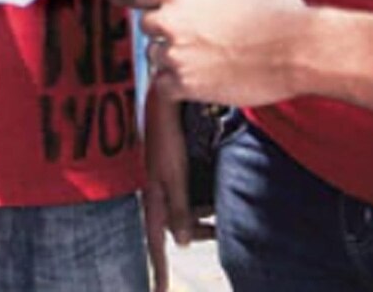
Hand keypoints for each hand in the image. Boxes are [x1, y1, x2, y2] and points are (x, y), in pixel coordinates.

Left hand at [136, 0, 307, 105]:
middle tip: (190, 32)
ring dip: (170, 55)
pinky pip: (163, 85)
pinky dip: (175, 83)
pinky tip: (195, 76)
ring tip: (198, 55)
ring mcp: (176, 54)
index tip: (166, 5)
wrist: (296, 49)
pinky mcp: (187, 85)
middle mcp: (169, 20)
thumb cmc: (274, 9)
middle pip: (148, 24)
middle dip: (165, 27)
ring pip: (154, 55)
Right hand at [142, 90, 208, 291]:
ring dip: (201, 217)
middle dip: (195, 234)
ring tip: (220, 211)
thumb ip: (177, 209)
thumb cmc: (168, 138)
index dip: (158, 270)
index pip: (154, 243)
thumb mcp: (174, 176)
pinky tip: (214, 197)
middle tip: (218, 232)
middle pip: (175, 229)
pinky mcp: (171, 171)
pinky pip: (187, 197)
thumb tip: (180, 243)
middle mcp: (156, 192)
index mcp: (152, 197)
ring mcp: (163, 181)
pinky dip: (200, 202)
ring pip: (184, 213)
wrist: (164, 102)